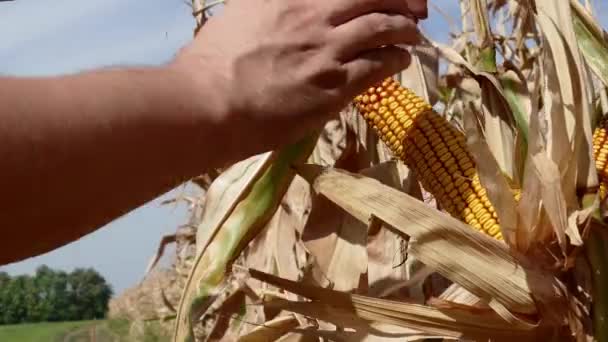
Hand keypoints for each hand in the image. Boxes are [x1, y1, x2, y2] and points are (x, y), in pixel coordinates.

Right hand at [172, 0, 426, 157]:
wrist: (208, 102)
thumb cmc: (212, 63)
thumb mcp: (242, 13)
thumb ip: (270, 4)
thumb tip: (288, 7)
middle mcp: (315, 14)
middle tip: (418, 7)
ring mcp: (327, 49)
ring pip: (383, 29)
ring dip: (405, 30)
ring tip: (414, 34)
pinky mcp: (334, 86)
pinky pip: (378, 67)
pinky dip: (396, 60)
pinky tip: (401, 61)